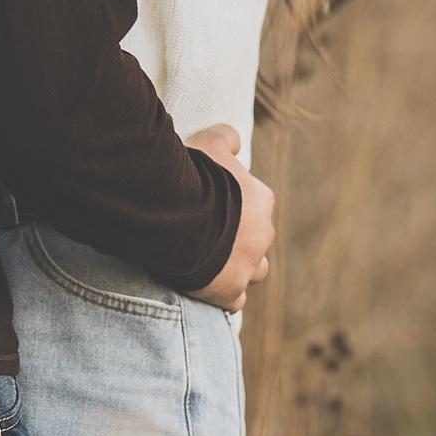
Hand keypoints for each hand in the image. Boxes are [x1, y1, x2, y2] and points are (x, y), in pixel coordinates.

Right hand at [185, 124, 275, 313]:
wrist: (172, 216)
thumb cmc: (192, 177)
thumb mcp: (208, 142)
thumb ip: (225, 137)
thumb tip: (234, 141)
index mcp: (261, 200)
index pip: (256, 201)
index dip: (233, 201)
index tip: (210, 200)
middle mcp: (262, 235)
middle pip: (256, 237)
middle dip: (238, 234)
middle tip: (206, 228)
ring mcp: (247, 266)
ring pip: (255, 270)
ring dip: (239, 265)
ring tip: (211, 259)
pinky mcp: (229, 291)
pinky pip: (234, 298)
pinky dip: (224, 292)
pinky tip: (205, 284)